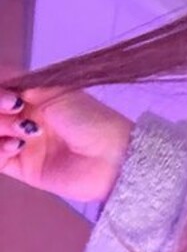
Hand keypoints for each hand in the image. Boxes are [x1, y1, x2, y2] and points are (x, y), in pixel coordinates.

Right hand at [0, 86, 134, 203]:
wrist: (111, 158)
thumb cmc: (91, 120)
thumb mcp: (57, 93)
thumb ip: (23, 86)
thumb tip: (2, 84)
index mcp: (34, 95)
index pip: (1, 86)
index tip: (11, 99)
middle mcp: (24, 117)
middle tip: (16, 113)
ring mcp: (22, 142)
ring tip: (21, 134)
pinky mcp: (22, 167)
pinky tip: (16, 147)